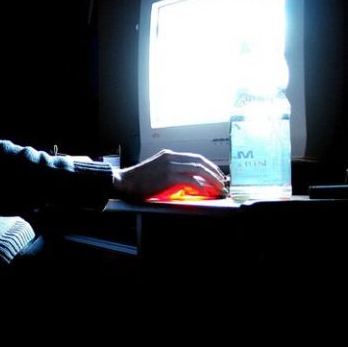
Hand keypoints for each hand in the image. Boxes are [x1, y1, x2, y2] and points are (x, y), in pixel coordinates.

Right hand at [111, 149, 228, 200]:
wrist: (125, 182)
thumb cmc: (139, 180)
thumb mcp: (156, 170)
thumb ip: (171, 171)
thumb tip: (188, 181)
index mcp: (168, 155)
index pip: (195, 157)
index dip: (208, 165)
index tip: (216, 174)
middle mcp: (171, 157)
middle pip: (200, 161)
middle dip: (214, 172)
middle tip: (222, 182)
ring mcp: (169, 166)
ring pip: (198, 169)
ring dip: (211, 179)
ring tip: (218, 188)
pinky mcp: (168, 176)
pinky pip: (190, 180)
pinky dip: (200, 186)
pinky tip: (206, 191)